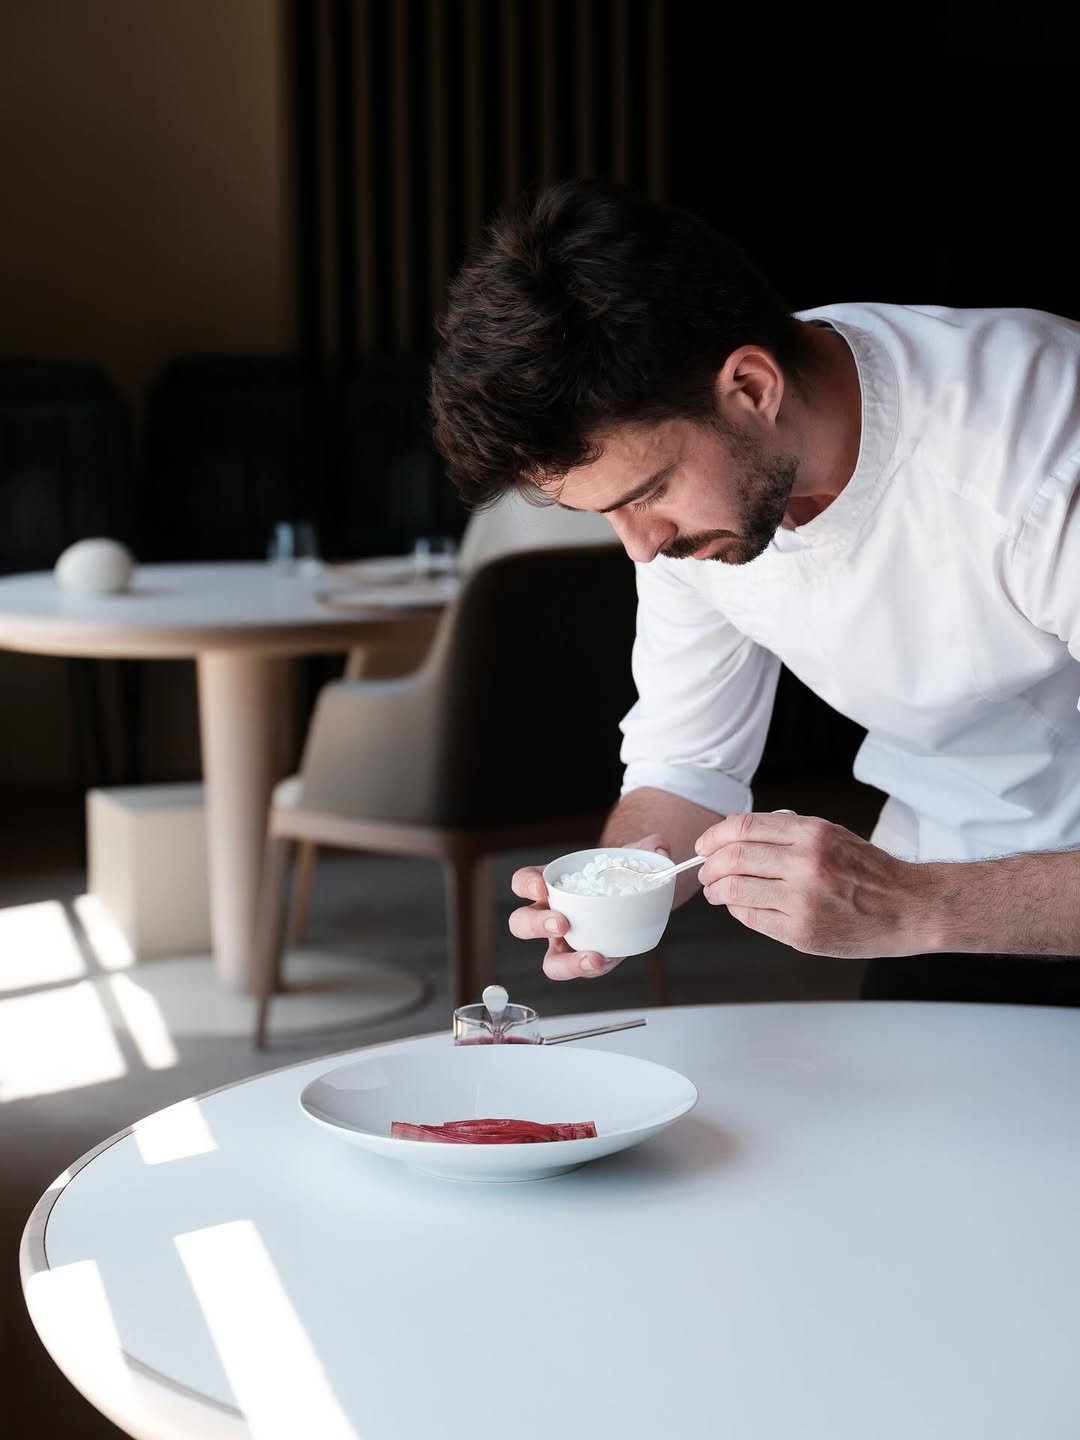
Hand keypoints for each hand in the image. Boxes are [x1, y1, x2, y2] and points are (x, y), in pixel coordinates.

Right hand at [509, 834, 670, 979]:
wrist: (636, 897)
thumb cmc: (620, 874)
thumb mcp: (631, 856)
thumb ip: (645, 848)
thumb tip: (659, 846)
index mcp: (551, 885)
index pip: (523, 882)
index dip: (526, 885)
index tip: (541, 886)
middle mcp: (550, 916)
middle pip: (522, 924)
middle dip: (536, 925)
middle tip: (561, 923)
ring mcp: (566, 943)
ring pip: (550, 961)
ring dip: (567, 963)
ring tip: (592, 957)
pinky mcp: (585, 960)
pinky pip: (583, 970)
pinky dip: (596, 967)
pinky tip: (612, 958)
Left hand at [694, 811, 932, 958]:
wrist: (907, 908)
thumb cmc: (869, 872)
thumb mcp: (831, 835)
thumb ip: (786, 834)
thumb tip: (734, 837)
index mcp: (812, 834)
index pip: (743, 828)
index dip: (715, 836)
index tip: (705, 845)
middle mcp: (806, 864)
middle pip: (733, 859)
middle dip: (710, 866)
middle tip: (706, 871)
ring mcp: (803, 901)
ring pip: (736, 890)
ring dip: (717, 890)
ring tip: (717, 891)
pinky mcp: (802, 932)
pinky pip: (752, 918)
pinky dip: (738, 910)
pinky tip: (742, 906)